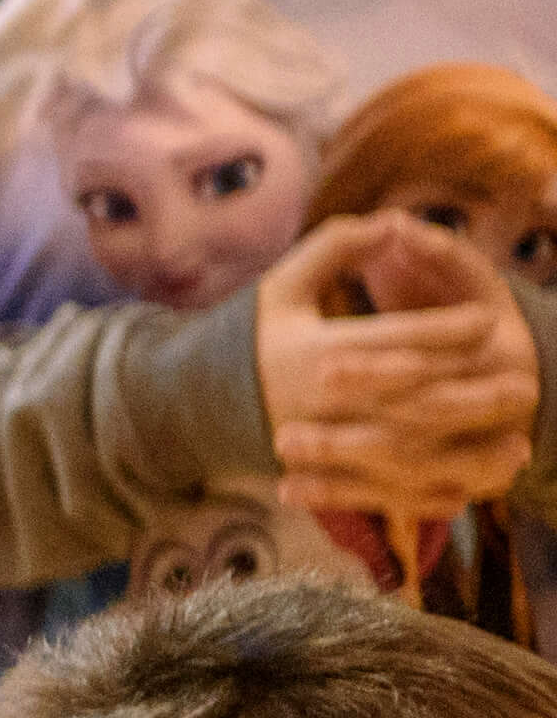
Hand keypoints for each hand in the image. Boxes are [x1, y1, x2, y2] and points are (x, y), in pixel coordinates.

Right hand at [260, 213, 540, 519]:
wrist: (195, 404)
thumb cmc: (252, 337)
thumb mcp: (283, 284)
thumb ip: (336, 246)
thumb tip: (392, 222)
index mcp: (318, 354)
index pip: (396, 342)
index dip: (448, 331)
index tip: (488, 321)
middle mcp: (326, 404)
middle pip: (414, 401)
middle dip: (474, 392)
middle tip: (523, 379)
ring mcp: (327, 446)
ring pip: (410, 453)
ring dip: (467, 450)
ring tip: (515, 441)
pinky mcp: (326, 476)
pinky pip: (384, 493)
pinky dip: (429, 495)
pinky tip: (469, 488)